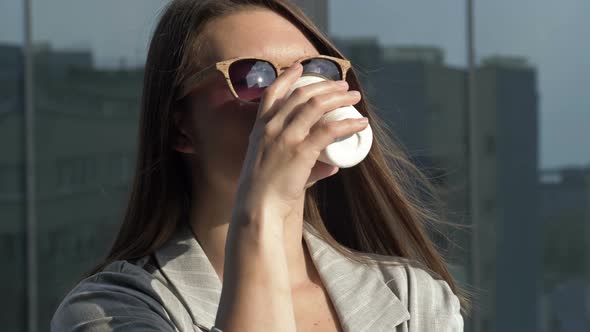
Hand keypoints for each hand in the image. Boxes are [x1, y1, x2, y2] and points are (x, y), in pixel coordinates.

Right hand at [232, 62, 367, 224]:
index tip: (301, 66)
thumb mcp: (277, 169)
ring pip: (316, 106)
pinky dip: (348, 124)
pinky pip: (329, 130)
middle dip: (324, 85)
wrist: (258, 207)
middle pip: (301, 94)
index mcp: (260, 128)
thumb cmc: (265, 191)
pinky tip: (360, 123)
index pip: (272, 92)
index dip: (288, 77)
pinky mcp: (300, 151)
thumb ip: (306, 166)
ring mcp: (285, 137)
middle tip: (342, 85)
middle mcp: (271, 127)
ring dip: (338, 97)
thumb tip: (333, 167)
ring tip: (353, 96)